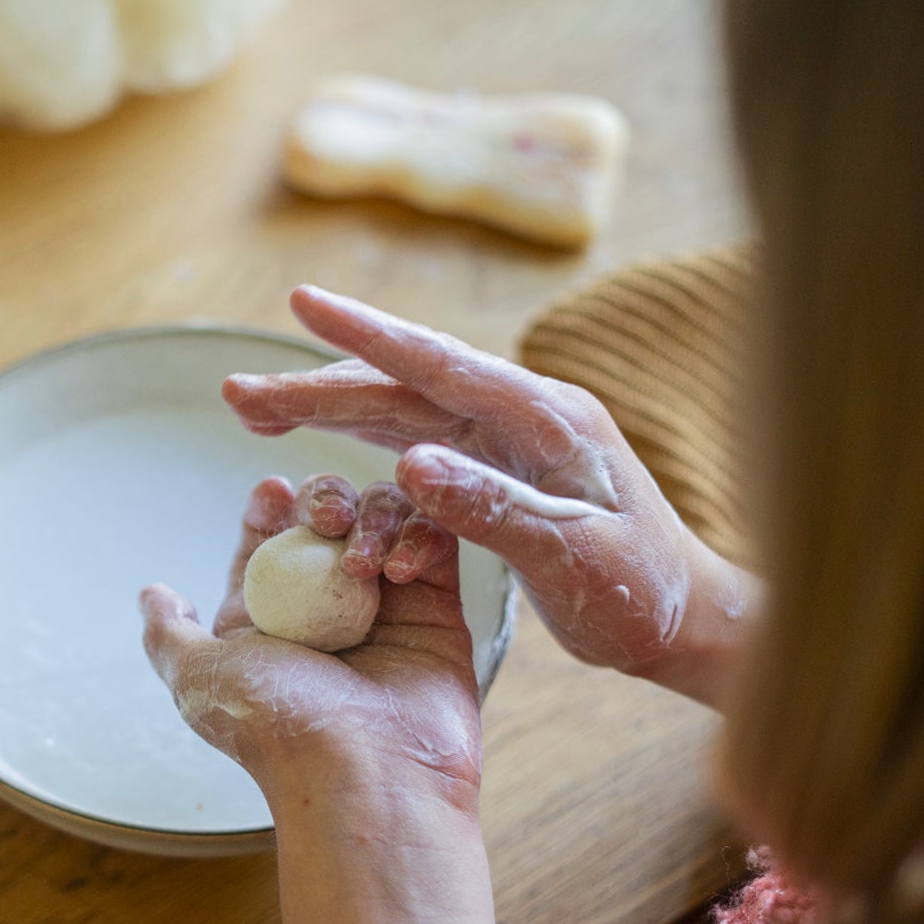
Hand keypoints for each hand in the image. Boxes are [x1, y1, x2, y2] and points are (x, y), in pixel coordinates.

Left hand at [139, 476, 508, 923]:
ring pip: (383, 522)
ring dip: (369, 518)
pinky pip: (436, 546)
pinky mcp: (437, 612)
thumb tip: (152, 594)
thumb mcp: (197, 678)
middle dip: (322, 502)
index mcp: (269, 619)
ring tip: (361, 559)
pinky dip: (420, 536)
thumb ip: (170, 634)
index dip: (268, 510)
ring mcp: (385, 608)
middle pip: (327, 520)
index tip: (271, 493)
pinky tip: (399, 568)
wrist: (364, 774)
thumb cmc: (277, 730)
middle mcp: (326, 609)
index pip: (268, 541)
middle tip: (324, 518)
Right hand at [224, 286, 753, 706]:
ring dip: (329, 410)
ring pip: (402, 412)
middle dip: (317, 385)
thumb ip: (492, 509)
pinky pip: (418, 451)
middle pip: (403, 387)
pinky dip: (366, 454)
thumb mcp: (571, 560)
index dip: (365, 335)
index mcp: (546, 421)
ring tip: (256, 414)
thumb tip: (409, 464)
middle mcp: (522, 415)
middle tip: (237, 392)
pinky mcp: (499, 470)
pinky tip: (325, 456)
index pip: (440, 366)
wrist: (686, 621)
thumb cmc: (640, 594)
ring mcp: (508, 440)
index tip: (300, 302)